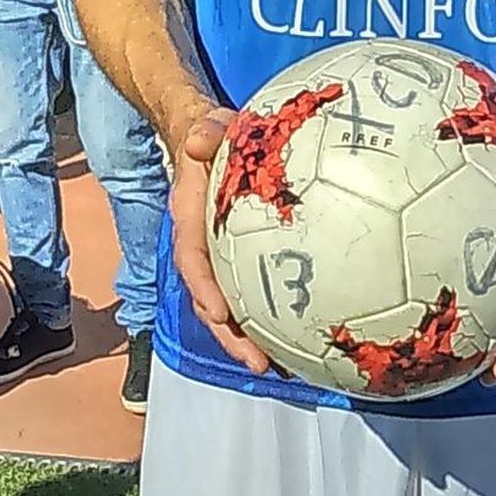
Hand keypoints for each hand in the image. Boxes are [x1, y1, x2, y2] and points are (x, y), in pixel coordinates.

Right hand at [169, 104, 273, 375]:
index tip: (220, 314)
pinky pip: (254, 292)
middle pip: (211, 302)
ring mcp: (222, 258)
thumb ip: (205, 131)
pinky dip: (272, 317)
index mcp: (191, 220)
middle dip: (231, 337)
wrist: (209, 137)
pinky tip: (303, 337)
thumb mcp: (207, 127)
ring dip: (250, 339)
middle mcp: (203, 247)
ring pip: (231, 307)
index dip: (204, 289)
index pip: (193, 260)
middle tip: (258, 364)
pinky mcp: (243, 260)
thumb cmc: (213, 134)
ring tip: (279, 368)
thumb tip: (200, 140)